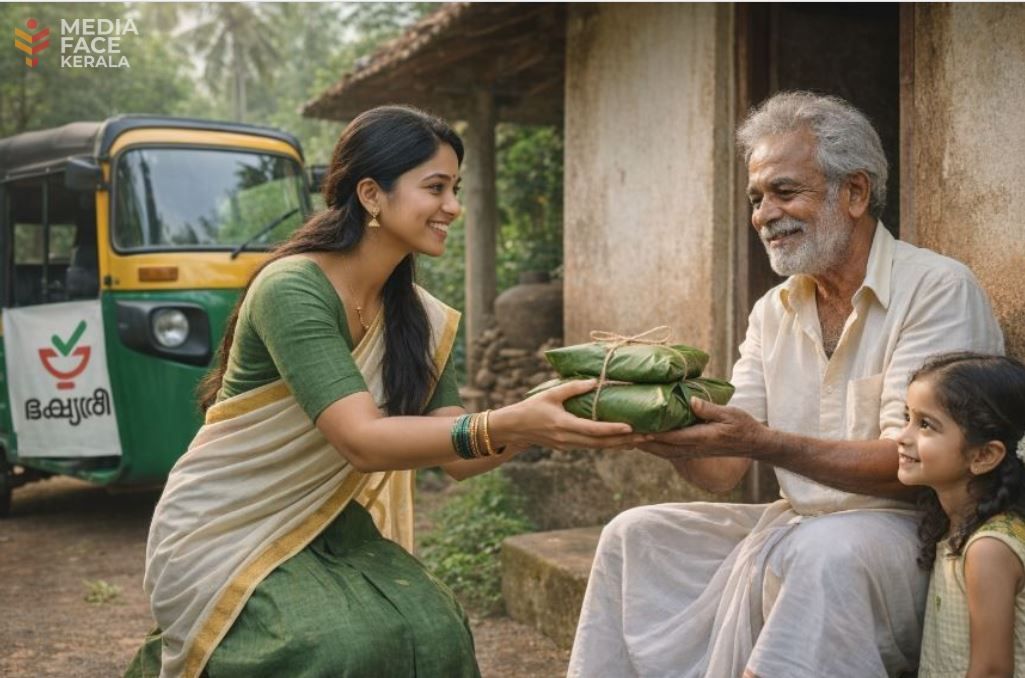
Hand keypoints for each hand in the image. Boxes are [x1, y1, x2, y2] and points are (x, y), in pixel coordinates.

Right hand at [491, 379, 649, 450]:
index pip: (593, 430)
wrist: (514, 428)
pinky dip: (607, 445)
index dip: (613, 429)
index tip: (631, 427)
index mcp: (564, 425)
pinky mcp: (568, 447)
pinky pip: (592, 447)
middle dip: (625, 441)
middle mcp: (568, 439)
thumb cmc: (531, 407)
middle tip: (647, 436)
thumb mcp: (551, 393)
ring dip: (619, 445)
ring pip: (599, 448)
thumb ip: (573, 387)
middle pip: (601, 444)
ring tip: (641, 440)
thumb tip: (595, 382)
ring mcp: (568, 446)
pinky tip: (621, 442)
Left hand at [640, 397, 765, 459]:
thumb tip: (691, 400)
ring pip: (664, 453)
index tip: (637, 430)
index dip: (654, 434)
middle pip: (662, 448)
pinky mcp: (693, 452)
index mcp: (702, 438)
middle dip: (643, 443)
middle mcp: (694, 448)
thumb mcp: (729, 413)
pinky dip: (656, 448)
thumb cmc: (743, 426)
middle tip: (624, 436)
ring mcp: (693, 452)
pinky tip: (645, 442)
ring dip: (646, 447)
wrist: (754, 444)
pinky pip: (670, 452)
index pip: (672, 437)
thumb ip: (709, 409)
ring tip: (628, 439)